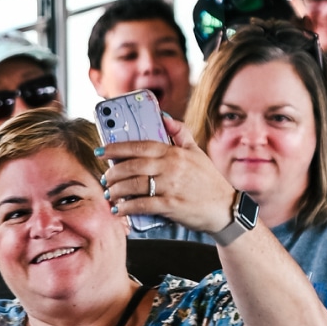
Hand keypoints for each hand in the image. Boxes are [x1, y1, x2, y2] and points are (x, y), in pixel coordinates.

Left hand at [101, 115, 235, 234]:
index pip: (140, 146)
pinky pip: (142, 205)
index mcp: (175, 152)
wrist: (224, 206)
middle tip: (105, 177)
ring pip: (134, 185)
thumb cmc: (207, 178)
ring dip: (116, 190)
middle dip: (113, 172)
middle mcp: (171, 167)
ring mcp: (171, 187)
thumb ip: (180, 132)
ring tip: (110, 193)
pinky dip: (127, 207)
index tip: (101, 150)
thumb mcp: (197, 151)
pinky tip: (119, 209)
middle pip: (132, 166)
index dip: (117, 147)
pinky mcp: (171, 206)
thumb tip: (163, 115)